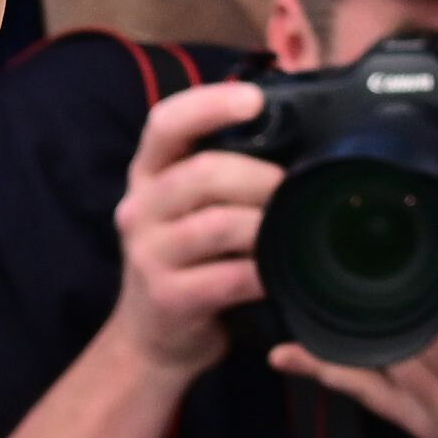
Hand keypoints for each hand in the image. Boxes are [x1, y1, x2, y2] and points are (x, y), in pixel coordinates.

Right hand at [106, 78, 278, 374]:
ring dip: (265, 225)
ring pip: (217, 225)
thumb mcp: (190, 207)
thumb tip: (298, 134)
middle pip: (202, 173)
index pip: (166, 122)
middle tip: (293, 187)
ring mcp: (148, 254)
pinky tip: (280, 274)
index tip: (254, 99)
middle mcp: (139, 207)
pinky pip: (227, 277)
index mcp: (148, 173)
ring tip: (292, 230)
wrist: (153, 339)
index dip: (209, 103)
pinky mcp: (167, 297)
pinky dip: (263, 272)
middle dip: (259, 177)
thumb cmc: (188, 260)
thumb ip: (224, 169)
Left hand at [267, 204, 437, 437]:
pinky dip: (326, 371)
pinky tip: (289, 353)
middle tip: (357, 250)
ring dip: (355, 323)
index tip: (419, 249)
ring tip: (321, 282)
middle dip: (395, 295)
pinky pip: (366, 393)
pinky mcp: (415, 426)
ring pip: (390, 358)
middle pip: (427, 333)